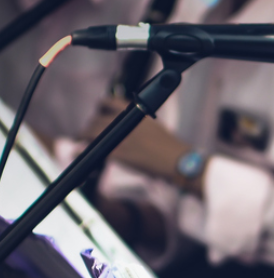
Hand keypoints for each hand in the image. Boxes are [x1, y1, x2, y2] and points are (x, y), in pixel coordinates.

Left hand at [82, 96, 198, 191]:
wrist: (178, 162)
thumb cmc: (171, 148)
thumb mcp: (155, 126)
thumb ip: (137, 123)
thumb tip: (125, 128)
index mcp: (136, 111)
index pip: (109, 102)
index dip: (100, 105)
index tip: (98, 111)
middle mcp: (126, 120)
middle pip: (97, 119)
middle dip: (90, 125)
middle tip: (88, 132)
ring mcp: (120, 136)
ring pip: (91, 131)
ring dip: (83, 135)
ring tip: (80, 139)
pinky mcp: (117, 153)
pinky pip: (91, 149)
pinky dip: (82, 149)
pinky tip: (77, 150)